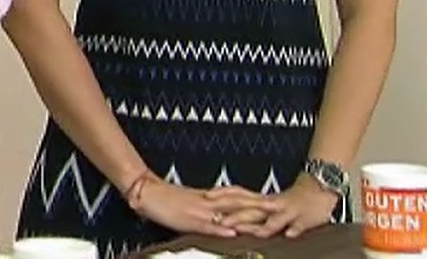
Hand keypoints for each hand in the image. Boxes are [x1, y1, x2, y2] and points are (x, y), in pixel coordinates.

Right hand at [134, 178, 276, 237]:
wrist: (147, 192)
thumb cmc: (167, 198)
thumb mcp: (191, 199)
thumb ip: (208, 204)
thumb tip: (223, 213)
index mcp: (209, 196)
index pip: (237, 196)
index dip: (256, 198)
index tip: (274, 201)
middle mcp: (208, 201)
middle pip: (238, 202)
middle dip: (259, 206)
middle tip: (279, 208)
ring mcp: (199, 210)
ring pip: (227, 213)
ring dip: (246, 217)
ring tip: (265, 221)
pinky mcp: (189, 219)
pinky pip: (207, 225)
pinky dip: (220, 229)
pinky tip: (233, 233)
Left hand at [224, 175, 337, 238]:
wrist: (318, 190)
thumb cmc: (290, 200)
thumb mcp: (267, 202)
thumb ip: (250, 209)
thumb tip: (226, 214)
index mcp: (261, 199)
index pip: (238, 193)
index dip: (222, 194)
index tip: (205, 196)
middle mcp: (271, 203)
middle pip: (248, 206)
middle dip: (233, 214)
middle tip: (217, 221)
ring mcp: (286, 211)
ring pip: (269, 218)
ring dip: (258, 224)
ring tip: (244, 230)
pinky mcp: (302, 219)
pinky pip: (298, 225)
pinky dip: (293, 229)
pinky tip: (289, 234)